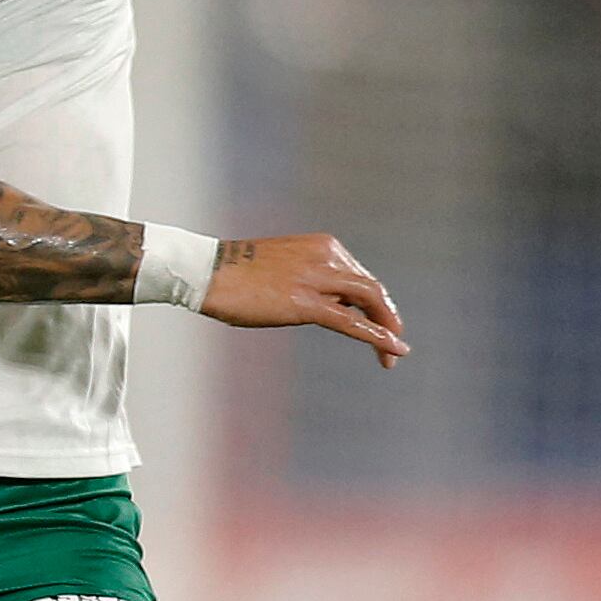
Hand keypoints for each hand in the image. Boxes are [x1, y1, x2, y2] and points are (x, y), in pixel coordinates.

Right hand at [202, 233, 408, 366]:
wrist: (206, 271)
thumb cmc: (233, 272)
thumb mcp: (281, 268)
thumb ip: (307, 280)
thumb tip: (321, 303)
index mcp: (323, 247)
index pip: (360, 277)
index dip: (373, 304)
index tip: (375, 323)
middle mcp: (328, 258)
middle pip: (372, 289)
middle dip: (387, 318)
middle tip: (394, 343)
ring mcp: (318, 279)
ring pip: (369, 302)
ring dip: (387, 329)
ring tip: (394, 353)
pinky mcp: (307, 303)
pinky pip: (352, 322)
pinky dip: (378, 337)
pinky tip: (394, 350)